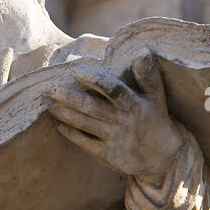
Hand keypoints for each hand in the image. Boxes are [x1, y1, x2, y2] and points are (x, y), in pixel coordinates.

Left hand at [43, 50, 183, 184]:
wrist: (163, 158)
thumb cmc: (155, 119)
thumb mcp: (157, 97)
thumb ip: (147, 75)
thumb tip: (142, 51)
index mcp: (134, 104)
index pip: (112, 89)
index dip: (94, 80)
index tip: (76, 71)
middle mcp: (122, 121)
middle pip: (90, 107)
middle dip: (67, 97)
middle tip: (46, 88)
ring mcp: (113, 139)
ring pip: (83, 123)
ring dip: (63, 113)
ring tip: (47, 102)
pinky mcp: (107, 155)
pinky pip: (84, 142)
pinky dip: (70, 133)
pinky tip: (58, 123)